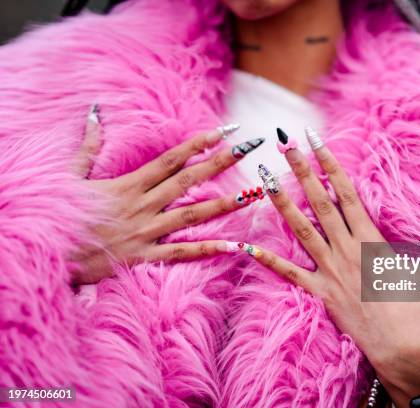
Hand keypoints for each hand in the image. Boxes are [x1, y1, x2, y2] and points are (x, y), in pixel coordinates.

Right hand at [71, 106, 263, 284]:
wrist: (46, 253)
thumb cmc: (58, 215)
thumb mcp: (69, 176)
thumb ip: (87, 146)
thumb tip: (94, 113)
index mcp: (128, 185)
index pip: (171, 159)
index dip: (199, 144)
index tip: (225, 131)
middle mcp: (142, 206)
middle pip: (189, 180)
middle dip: (222, 162)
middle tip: (250, 148)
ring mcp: (145, 232)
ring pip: (192, 216)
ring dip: (225, 204)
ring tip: (255, 194)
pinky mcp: (143, 258)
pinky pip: (180, 254)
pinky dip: (207, 251)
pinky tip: (234, 247)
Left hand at [241, 132, 419, 406]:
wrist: (400, 348)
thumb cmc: (416, 308)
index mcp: (369, 239)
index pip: (346, 193)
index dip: (331, 165)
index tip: (317, 142)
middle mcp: (345, 249)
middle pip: (320, 203)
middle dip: (302, 172)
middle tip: (285, 146)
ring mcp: (329, 271)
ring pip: (301, 230)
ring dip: (282, 204)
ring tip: (265, 180)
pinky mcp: (319, 292)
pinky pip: (289, 274)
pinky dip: (269, 260)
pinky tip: (247, 246)